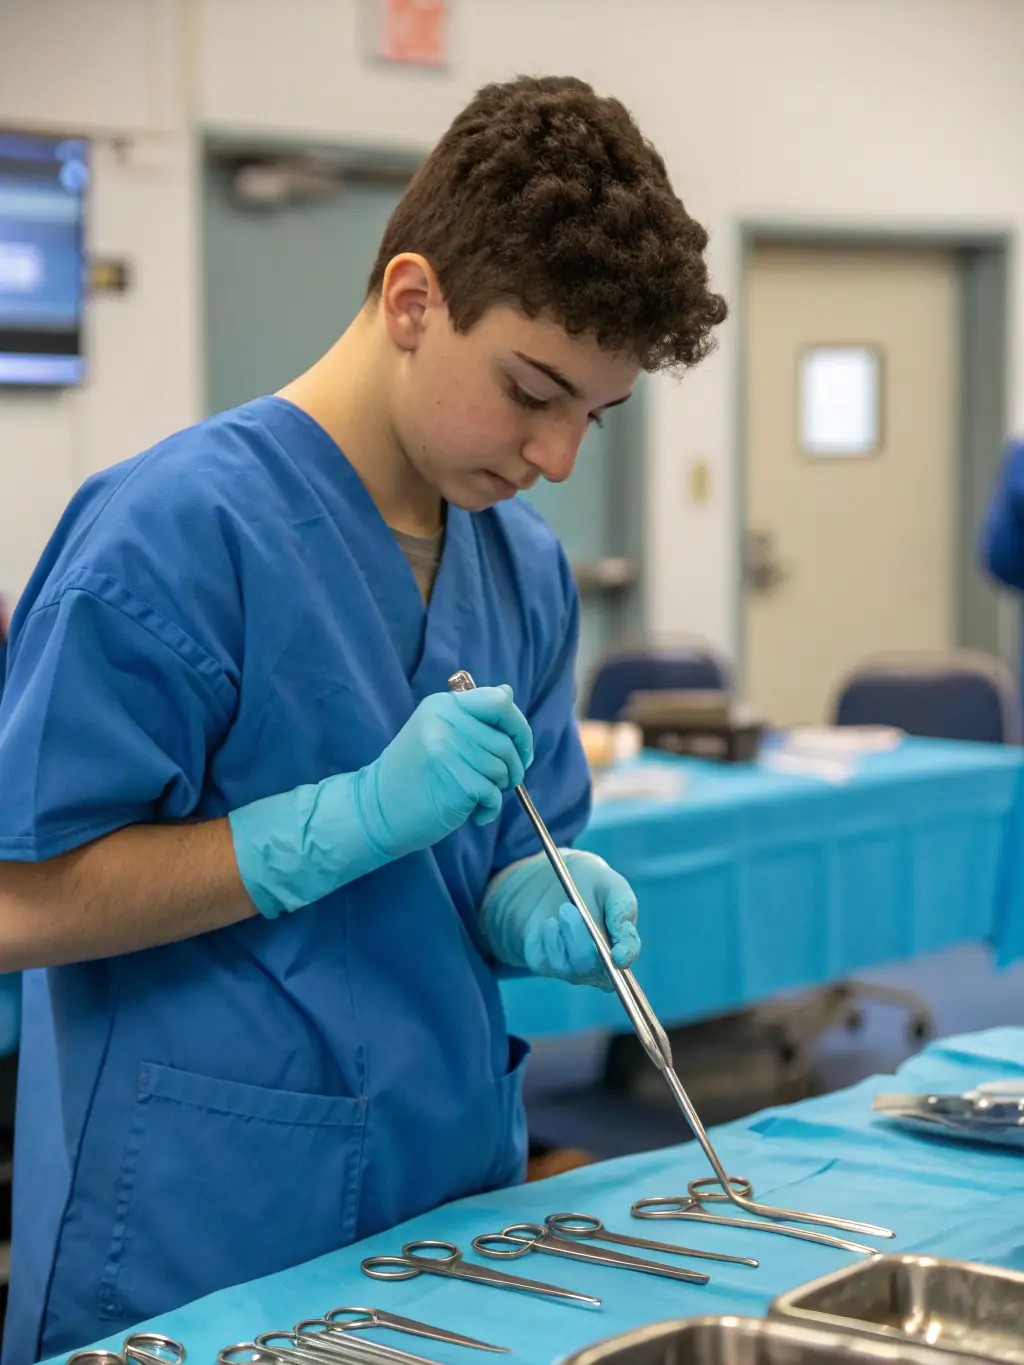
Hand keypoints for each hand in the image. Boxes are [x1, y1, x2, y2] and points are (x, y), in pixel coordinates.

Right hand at [229, 684, 532, 918]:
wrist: (376, 810)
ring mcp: (448, 750)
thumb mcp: (438, 733)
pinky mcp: (455, 781)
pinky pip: (494, 794)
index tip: (521, 749)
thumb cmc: (413, 775)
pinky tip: (473, 813)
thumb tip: (508, 692)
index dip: (519, 727)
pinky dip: (490, 808)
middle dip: (515, 766)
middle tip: (504, 782)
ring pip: (503, 768)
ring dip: (499, 788)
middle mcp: (445, 722)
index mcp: (443, 705)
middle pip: (507, 740)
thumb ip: (474, 716)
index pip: (500, 702)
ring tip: (477, 796)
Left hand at [480, 849, 639, 988]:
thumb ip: (622, 909)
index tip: (618, 954)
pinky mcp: (548, 966)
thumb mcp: (611, 887)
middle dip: (578, 935)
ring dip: (562, 931)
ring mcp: (573, 972)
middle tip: (568, 908)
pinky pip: (545, 960)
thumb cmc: (593, 886)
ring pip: (565, 964)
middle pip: (590, 965)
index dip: (625, 956)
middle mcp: (601, 968)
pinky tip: (551, 924)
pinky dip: (547, 936)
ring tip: (564, 910)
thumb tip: (623, 936)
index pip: (628, 956)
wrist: (556, 882)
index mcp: (624, 947)